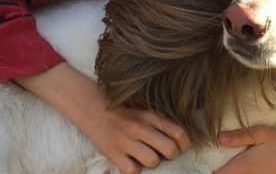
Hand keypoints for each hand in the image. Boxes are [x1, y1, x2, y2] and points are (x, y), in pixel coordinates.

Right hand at [16, 62, 190, 173]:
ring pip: (153, 161)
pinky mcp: (113, 153)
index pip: (179, 132)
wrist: (91, 107)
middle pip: (170, 149)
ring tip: (145, 157)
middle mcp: (140, 127)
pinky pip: (132, 171)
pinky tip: (130, 162)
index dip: (184, 144)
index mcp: (149, 115)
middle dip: (170, 156)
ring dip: (152, 163)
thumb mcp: (142, 109)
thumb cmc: (121, 111)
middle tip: (163, 154)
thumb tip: (179, 139)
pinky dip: (133, 170)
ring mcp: (126, 140)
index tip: (180, 147)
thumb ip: (159, 121)